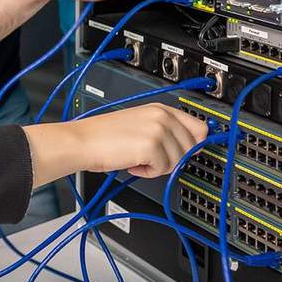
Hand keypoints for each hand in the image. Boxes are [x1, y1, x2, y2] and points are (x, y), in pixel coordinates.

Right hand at [32, 104, 208, 181]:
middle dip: (173, 158)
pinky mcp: (151, 146)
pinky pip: (162, 170)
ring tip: (137, 158)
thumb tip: (192, 147)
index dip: (195, 144)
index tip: (189, 152)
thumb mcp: (140, 124)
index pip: (199, 127)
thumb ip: (167, 131)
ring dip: (158, 166)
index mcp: (160, 109)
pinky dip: (147, 172)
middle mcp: (162, 116)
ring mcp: (158, 130)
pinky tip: (132, 162)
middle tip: (151, 156)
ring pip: (178, 161)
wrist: (82, 142)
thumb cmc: (104, 136)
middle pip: (192, 148)